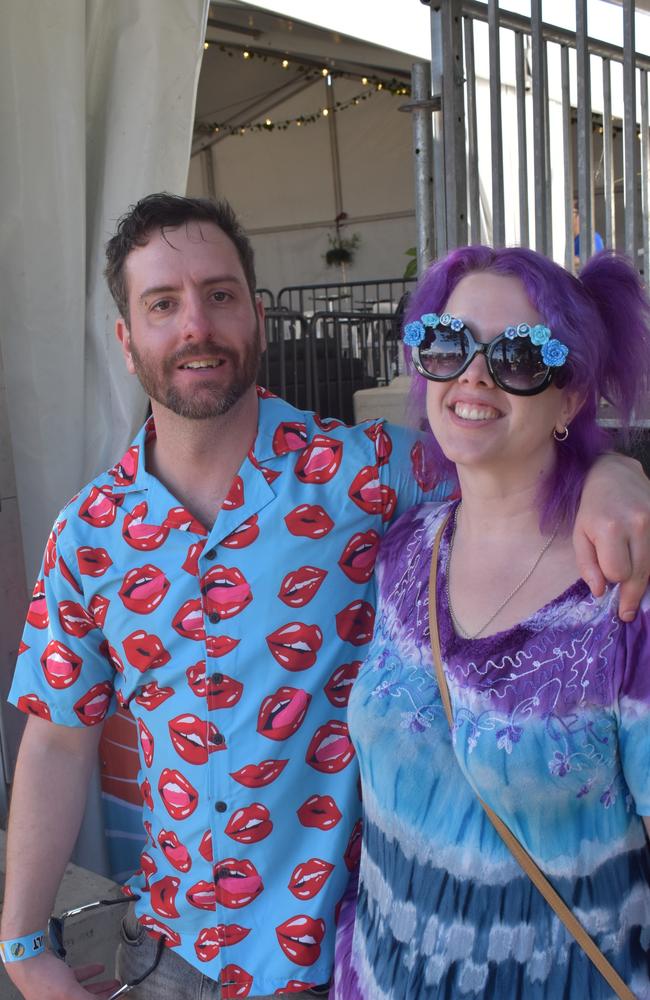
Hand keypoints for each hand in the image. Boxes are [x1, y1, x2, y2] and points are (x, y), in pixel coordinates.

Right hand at [5, 951, 120, 998]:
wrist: (27, 958)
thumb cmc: (43, 979)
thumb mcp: (69, 993)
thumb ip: (86, 999)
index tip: (115, 998)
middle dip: (102, 996)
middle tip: (117, 991)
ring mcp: (56, 993)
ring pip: (82, 991)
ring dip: (99, 986)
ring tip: (114, 982)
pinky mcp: (57, 980)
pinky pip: (76, 979)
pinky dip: (88, 974)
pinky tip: (99, 968)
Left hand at [574, 452, 649, 619]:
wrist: (615, 473)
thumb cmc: (592, 506)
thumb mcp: (579, 534)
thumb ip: (587, 564)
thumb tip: (600, 591)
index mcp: (611, 528)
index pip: (618, 572)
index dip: (612, 579)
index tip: (608, 579)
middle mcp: (639, 524)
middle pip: (641, 573)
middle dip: (632, 596)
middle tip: (626, 614)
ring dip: (644, 579)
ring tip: (634, 593)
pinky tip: (642, 567)